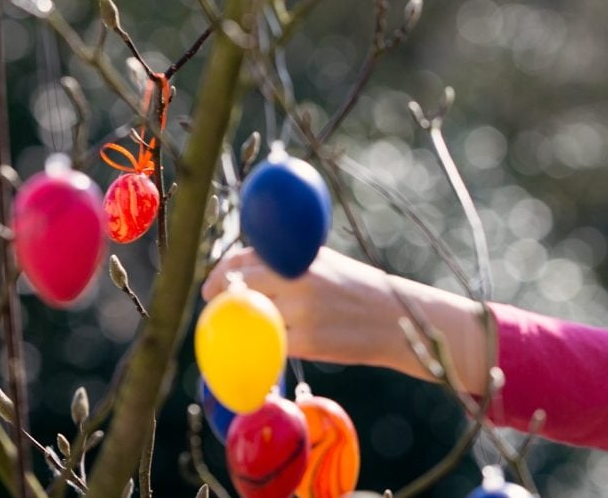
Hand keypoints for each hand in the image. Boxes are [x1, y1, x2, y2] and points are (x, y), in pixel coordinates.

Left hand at [203, 246, 487, 389]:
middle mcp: (297, 276)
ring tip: (250, 336)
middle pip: (239, 290)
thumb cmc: (357, 290)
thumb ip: (285, 265)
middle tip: (220, 315)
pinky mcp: (309, 340)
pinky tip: (269, 353)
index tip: (212, 290)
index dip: (220, 276)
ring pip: (253, 321)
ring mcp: (302, 309)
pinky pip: (271, 348)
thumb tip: (239, 274)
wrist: (396, 318)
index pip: (242, 259)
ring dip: (245, 330)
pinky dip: (266, 351)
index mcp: (299, 254)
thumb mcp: (323, 264)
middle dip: (223, 303)